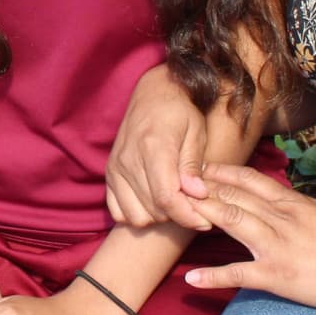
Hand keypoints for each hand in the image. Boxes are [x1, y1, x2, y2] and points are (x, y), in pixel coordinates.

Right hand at [105, 65, 214, 229]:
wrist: (154, 93)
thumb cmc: (180, 111)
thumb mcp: (196, 132)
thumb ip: (192, 165)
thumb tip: (196, 195)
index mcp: (153, 147)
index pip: (167, 198)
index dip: (187, 216)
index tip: (205, 221)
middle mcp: (129, 159)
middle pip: (153, 210)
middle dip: (177, 215)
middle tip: (193, 206)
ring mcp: (115, 167)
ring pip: (136, 216)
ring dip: (157, 216)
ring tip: (174, 202)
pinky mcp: (109, 173)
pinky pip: (118, 211)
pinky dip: (137, 213)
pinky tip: (153, 202)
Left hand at [185, 163, 315, 310]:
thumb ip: (295, 207)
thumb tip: (274, 200)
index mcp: (292, 203)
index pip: (249, 180)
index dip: (220, 173)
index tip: (198, 168)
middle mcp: (280, 219)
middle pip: (233, 196)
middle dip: (200, 188)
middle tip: (173, 182)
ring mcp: (277, 246)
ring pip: (232, 222)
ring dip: (201, 215)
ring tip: (174, 211)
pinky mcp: (279, 275)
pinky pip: (239, 274)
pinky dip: (213, 276)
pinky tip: (191, 279)